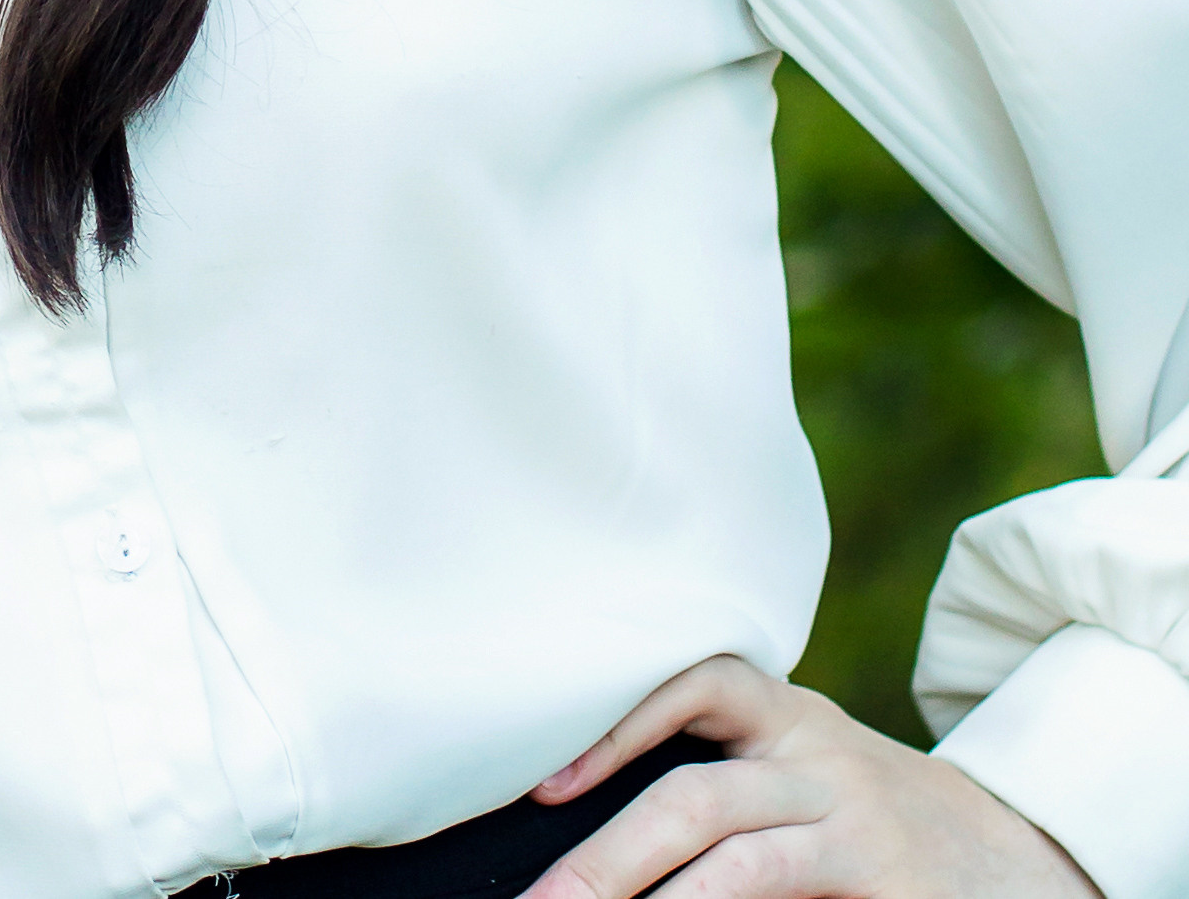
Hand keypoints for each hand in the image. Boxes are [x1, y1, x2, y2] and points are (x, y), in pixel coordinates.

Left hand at [521, 654, 1100, 897]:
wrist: (1020, 858)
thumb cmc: (877, 819)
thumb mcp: (806, 772)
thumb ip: (727, 775)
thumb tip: (593, 822)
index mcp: (786, 718)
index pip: (693, 684)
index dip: (616, 725)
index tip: (543, 786)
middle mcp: (818, 759)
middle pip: (696, 796)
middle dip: (609, 857)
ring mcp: (857, 827)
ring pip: (741, 862)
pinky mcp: (885, 887)